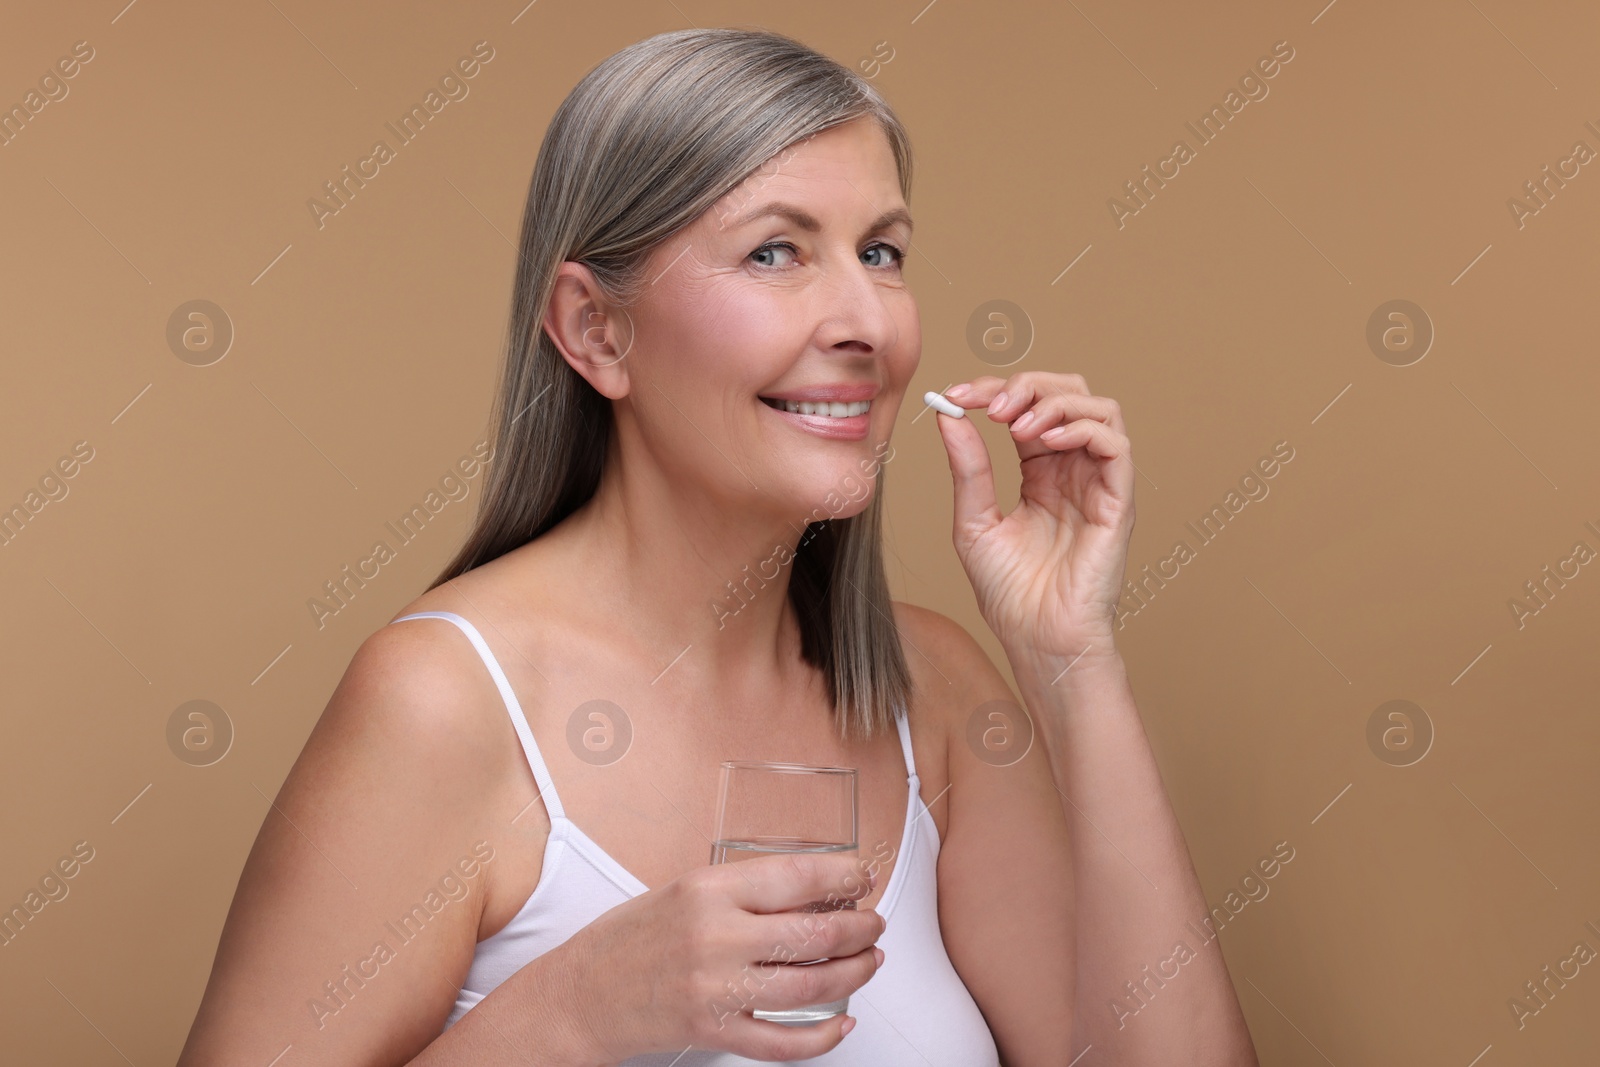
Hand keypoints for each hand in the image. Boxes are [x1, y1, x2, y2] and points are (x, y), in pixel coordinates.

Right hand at [553, 851, 884, 1061]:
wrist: (581, 994)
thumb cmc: (631, 938)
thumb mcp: (684, 890)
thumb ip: (743, 891)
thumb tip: (814, 892)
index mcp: (709, 890)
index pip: (798, 877)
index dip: (844, 877)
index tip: (863, 877)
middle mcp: (716, 936)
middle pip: (815, 935)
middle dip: (860, 928)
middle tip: (873, 924)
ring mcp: (716, 989)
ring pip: (812, 987)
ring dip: (854, 974)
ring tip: (868, 962)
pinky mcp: (714, 1032)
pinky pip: (785, 1042)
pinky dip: (823, 1037)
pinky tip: (842, 1022)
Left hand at [929, 372, 1134, 658]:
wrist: (1035, 637)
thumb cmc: (1009, 592)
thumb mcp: (974, 520)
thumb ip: (968, 467)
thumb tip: (947, 415)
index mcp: (1039, 470)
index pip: (1025, 408)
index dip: (993, 391)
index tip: (953, 395)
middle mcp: (1073, 469)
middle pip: (1067, 393)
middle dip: (1027, 386)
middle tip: (990, 405)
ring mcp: (1098, 483)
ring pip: (1098, 408)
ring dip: (1054, 402)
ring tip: (1015, 425)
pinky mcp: (1118, 501)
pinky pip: (1116, 444)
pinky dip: (1081, 428)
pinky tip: (1045, 441)